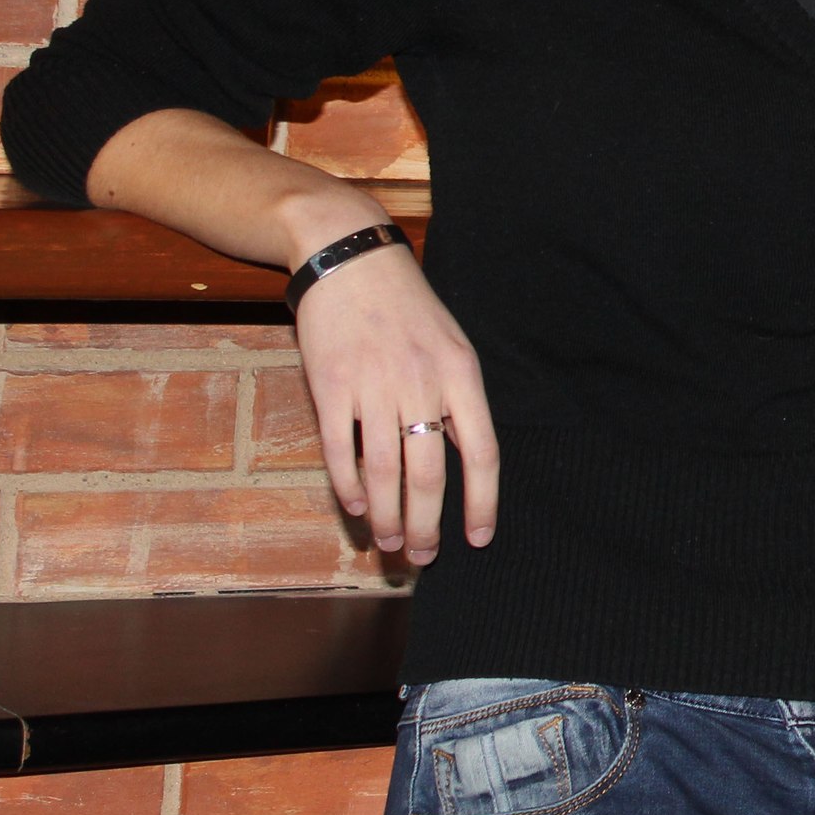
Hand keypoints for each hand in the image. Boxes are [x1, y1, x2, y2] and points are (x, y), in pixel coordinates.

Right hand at [294, 244, 498, 564]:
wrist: (351, 259)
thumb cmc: (406, 307)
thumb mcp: (450, 343)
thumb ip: (457, 399)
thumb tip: (465, 461)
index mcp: (460, 373)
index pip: (482, 452)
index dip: (483, 502)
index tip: (479, 538)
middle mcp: (421, 382)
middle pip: (429, 474)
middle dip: (427, 525)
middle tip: (422, 556)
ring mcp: (374, 385)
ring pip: (385, 472)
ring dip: (388, 516)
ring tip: (389, 542)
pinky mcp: (331, 386)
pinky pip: (342, 451)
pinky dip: (349, 487)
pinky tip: (357, 507)